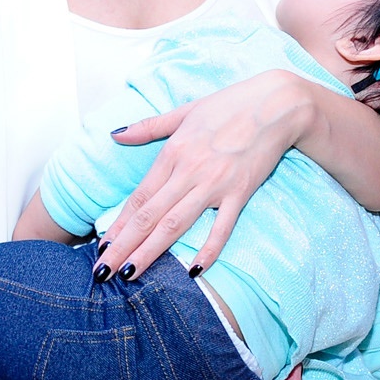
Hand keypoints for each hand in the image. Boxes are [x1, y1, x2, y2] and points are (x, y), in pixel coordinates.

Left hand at [95, 70, 307, 277]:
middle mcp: (188, 172)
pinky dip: (208, 249)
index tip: (102, 246)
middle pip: (149, 217)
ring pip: (175, 225)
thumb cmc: (229, 104)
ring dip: (150, 252)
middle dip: (124, 247)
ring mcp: (215, 185)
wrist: (277, 104)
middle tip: (103, 272)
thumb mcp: (184, 111)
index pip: (139, 197)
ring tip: (130, 275)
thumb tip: (117, 134)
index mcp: (173, 152)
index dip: (119, 224)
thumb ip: (148, 126)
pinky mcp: (240, 193)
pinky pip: (221, 228)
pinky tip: (193, 270)